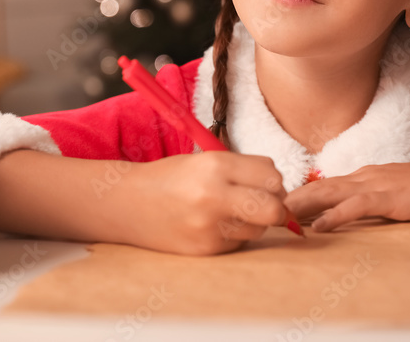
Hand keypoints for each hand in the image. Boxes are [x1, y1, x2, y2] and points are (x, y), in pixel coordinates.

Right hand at [122, 152, 290, 255]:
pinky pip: (238, 243)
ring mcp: (209, 226)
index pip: (272, 175)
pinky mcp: (205, 249)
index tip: (265, 184)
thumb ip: (244, 171)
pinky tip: (211, 225)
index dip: (273, 181)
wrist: (128, 204)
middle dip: (276, 207)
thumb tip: (281, 190)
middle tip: (264, 203)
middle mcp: (214, 195)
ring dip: (253, 222)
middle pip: (274, 207)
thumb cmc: (171, 178)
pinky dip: (233, 235)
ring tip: (228, 212)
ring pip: (259, 228)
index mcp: (216, 165)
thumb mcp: (206, 161)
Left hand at [284, 157, 409, 231]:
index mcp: (368, 176)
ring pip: (330, 192)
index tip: (276, 208)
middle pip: (318, 186)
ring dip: (302, 205)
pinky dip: (334, 215)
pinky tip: (318, 226)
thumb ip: (376, 203)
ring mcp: (379, 183)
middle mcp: (367, 176)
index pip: (326, 185)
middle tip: (264, 211)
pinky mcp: (392, 196)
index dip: (299, 197)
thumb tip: (353, 217)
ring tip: (278, 217)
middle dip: (290, 199)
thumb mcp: (401, 196)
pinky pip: (357, 205)